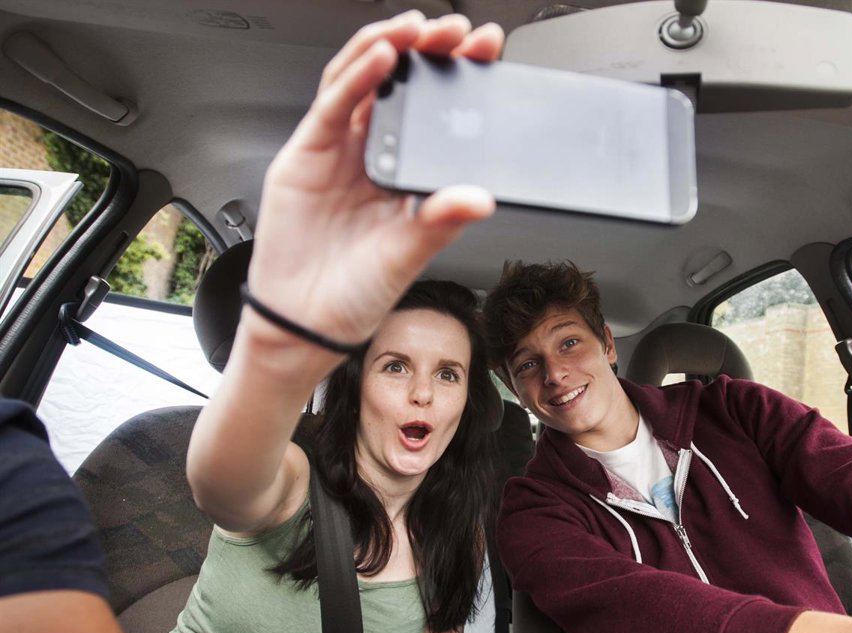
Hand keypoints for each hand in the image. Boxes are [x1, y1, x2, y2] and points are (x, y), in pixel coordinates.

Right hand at [247, 12, 503, 349]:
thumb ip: (440, 223)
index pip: (438, 114)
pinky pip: (331, 105)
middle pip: (401, 86)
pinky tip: (379, 58)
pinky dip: (355, 76)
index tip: (489, 52)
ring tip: (417, 28)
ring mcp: (339, 151)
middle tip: (457, 31)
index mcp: (408, 177)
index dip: (460, 78)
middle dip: (429, 50)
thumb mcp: (408, 257)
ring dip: (389, 48)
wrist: (303, 324)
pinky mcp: (306, 153)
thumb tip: (480, 198)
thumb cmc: (356, 296)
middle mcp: (375, 156)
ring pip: (363, 81)